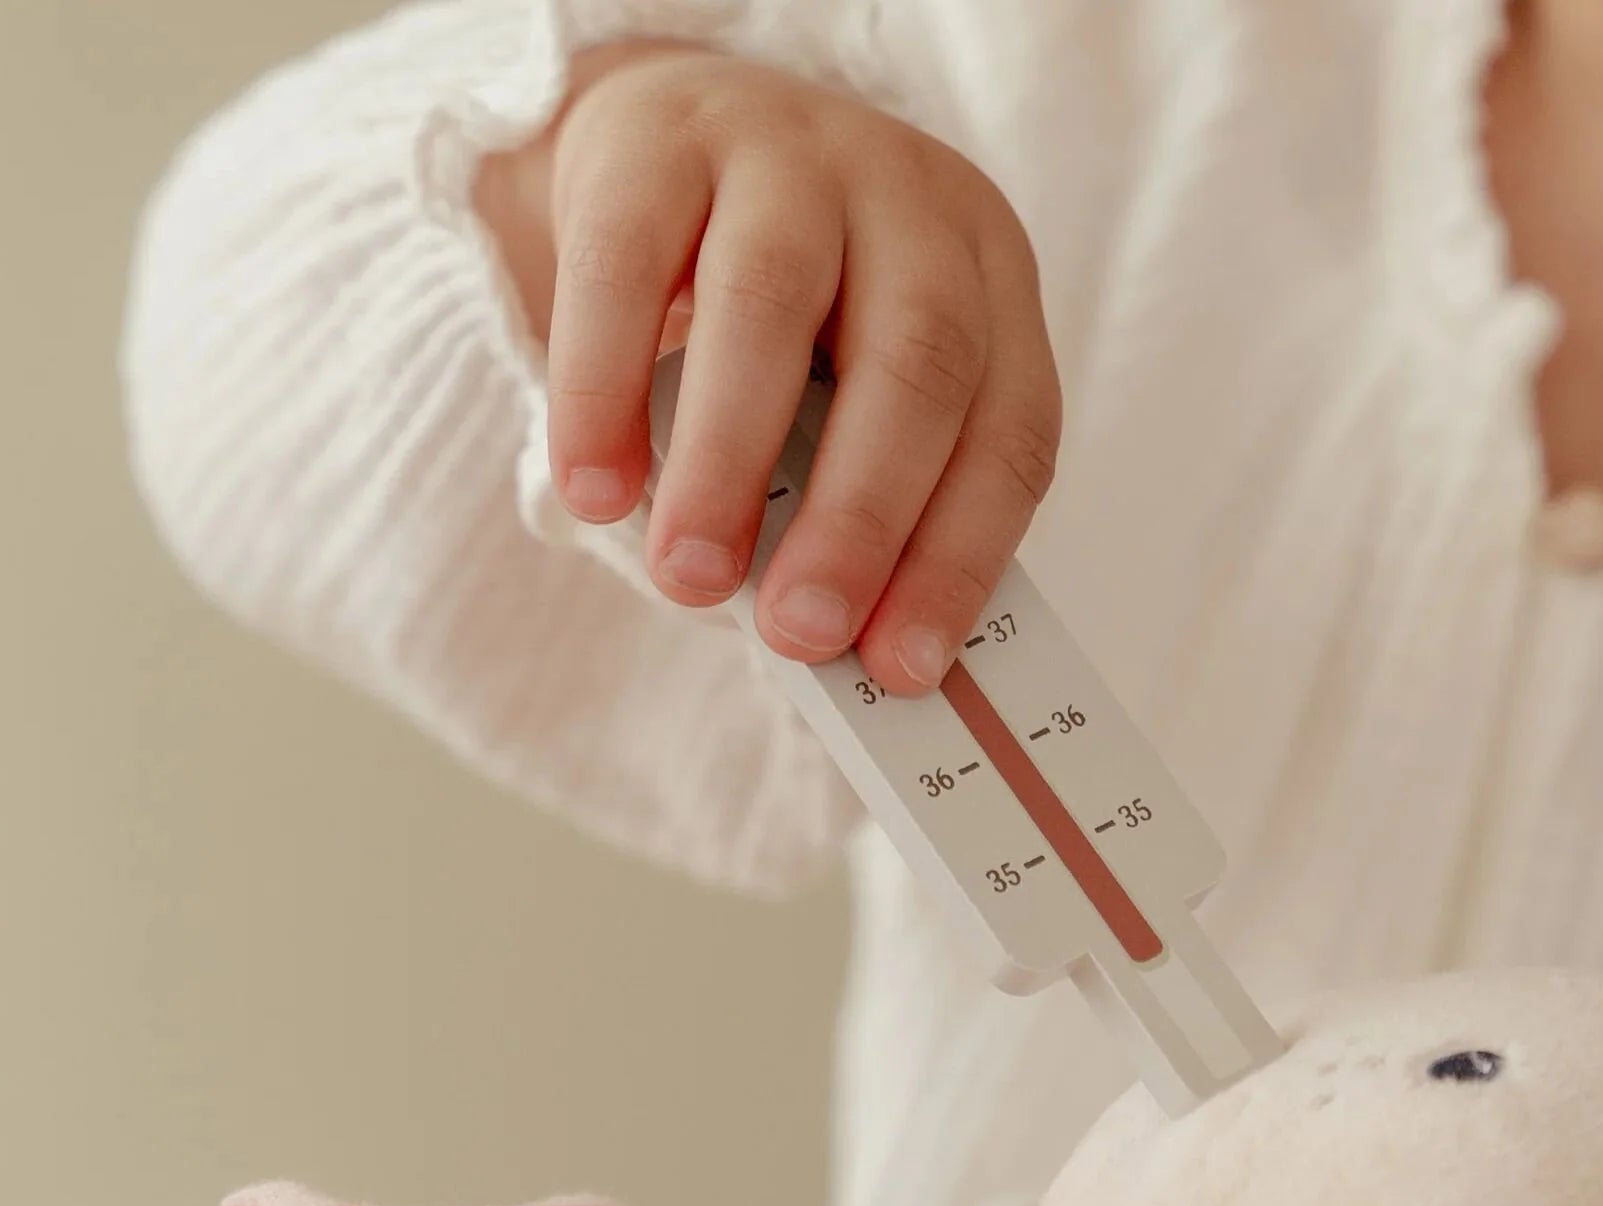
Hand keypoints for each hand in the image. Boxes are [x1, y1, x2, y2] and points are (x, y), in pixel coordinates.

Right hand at [478, 46, 1062, 693]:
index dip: (958, 558)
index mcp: (987, 281)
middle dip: (858, 517)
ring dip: (729, 461)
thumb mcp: (851, 393)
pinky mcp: (654, 140)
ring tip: (690, 578)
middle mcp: (906, 203)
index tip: (901, 668)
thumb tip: (855, 657)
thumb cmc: (783, 320)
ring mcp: (785, 154)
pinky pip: (625, 268)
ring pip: (771, 303)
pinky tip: (594, 490)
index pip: (1008, 431)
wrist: (666, 142)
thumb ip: (867, 503)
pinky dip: (605, 391)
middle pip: (914, 363)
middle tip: (798, 631)